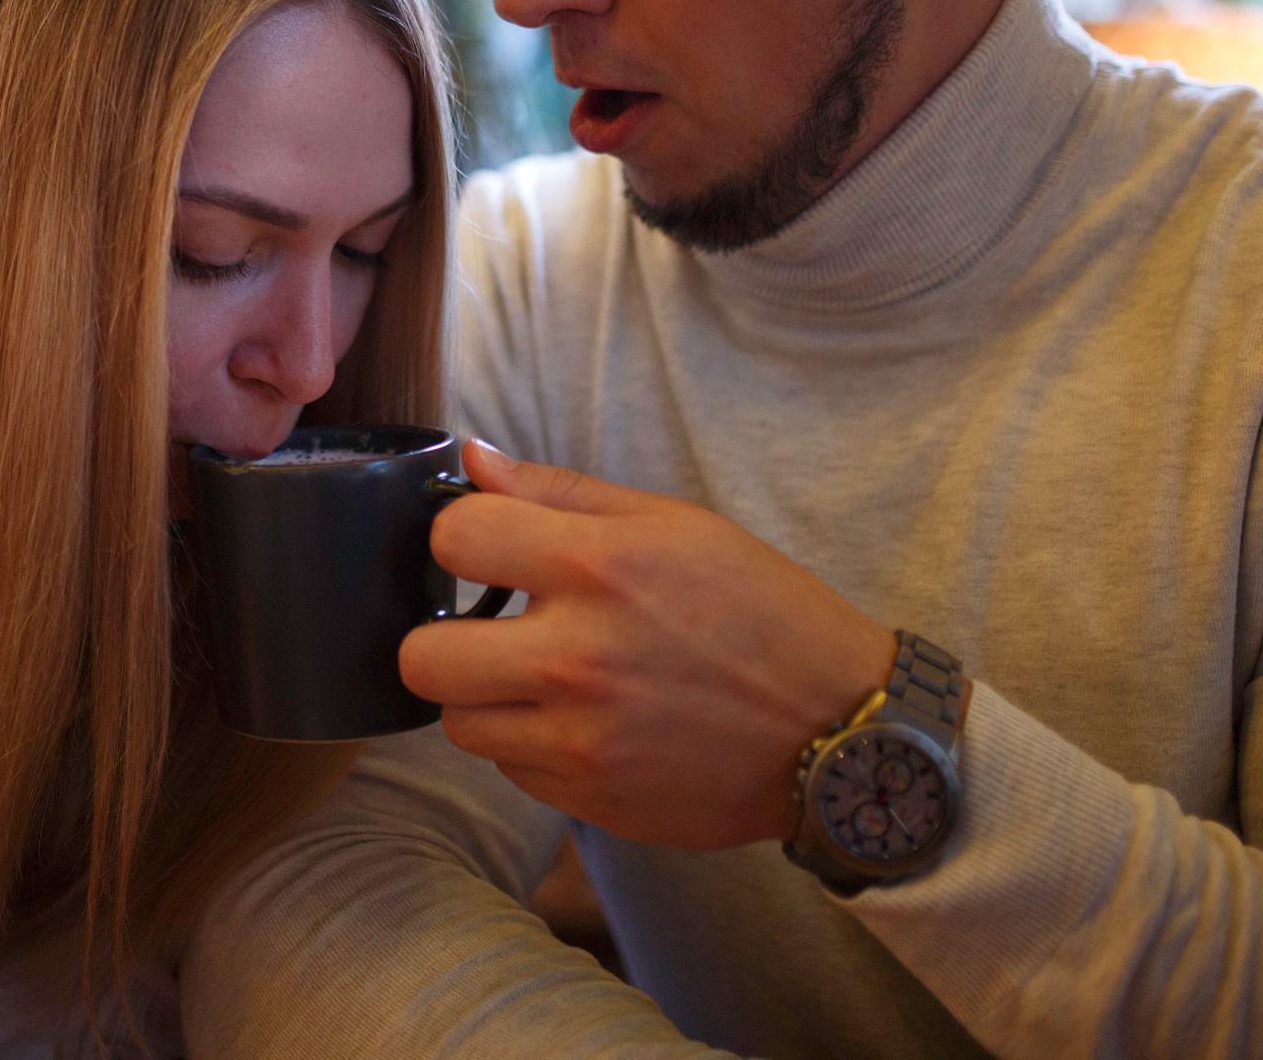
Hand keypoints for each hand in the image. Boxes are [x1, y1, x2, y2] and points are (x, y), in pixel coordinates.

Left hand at [399, 440, 895, 848]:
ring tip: (536, 678)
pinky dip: (528, 745)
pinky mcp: (593, 800)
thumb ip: (559, 492)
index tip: (483, 548)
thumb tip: (470, 461)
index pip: (452, 539)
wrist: (842, 730)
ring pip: (457, 723)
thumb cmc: (761, 611)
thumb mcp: (672, 524)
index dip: (457, 537)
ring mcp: (582, 741)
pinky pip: (510, 769)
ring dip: (483, 697)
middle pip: (420, 658)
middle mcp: (578, 659)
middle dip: (441, 637)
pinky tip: (579, 720)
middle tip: (484, 629)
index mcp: (598, 568)